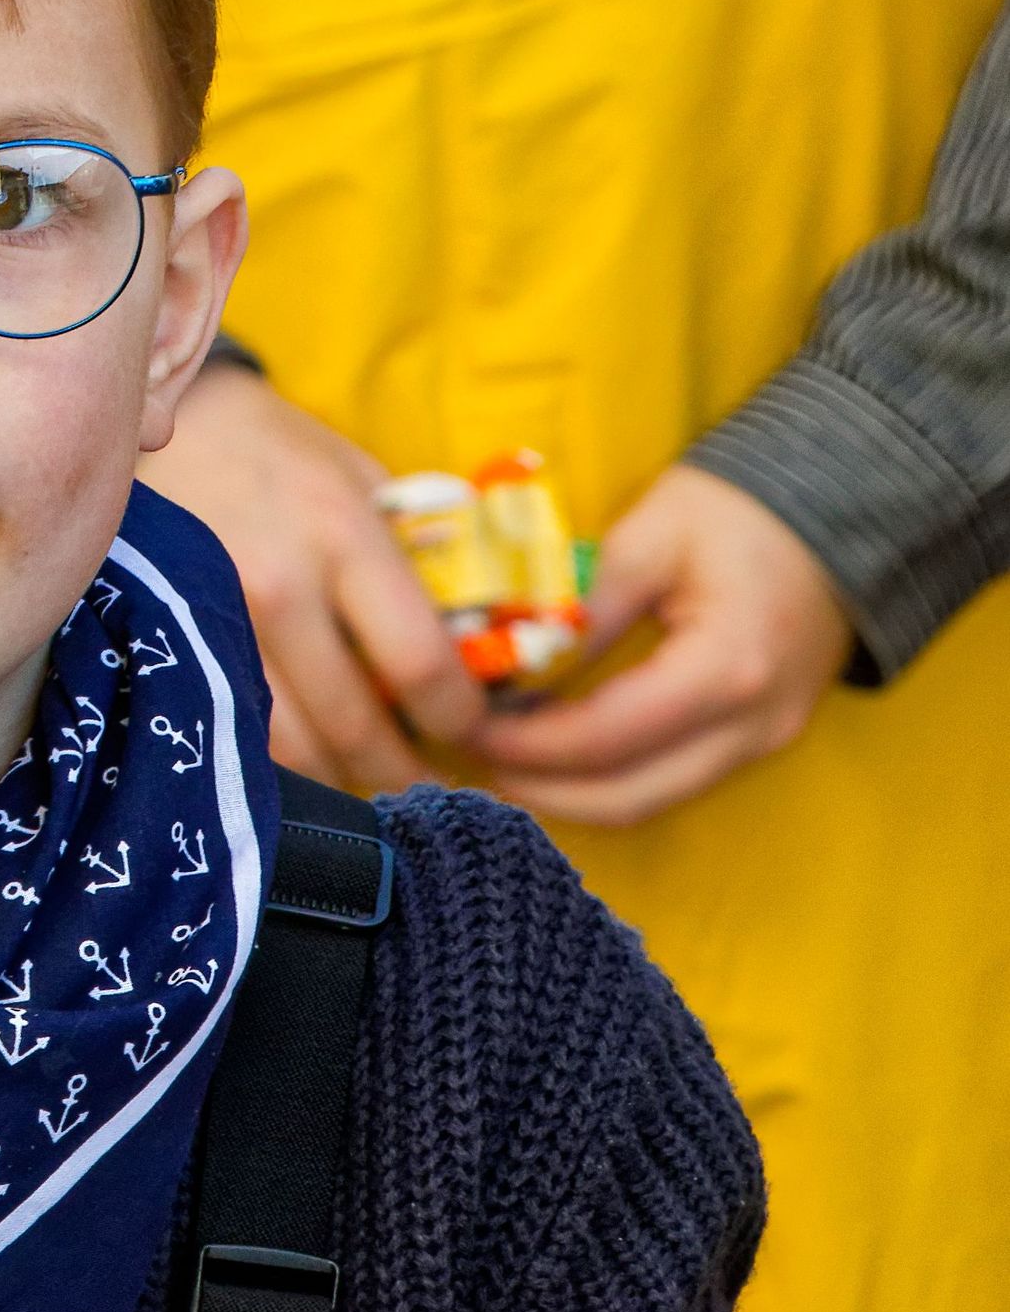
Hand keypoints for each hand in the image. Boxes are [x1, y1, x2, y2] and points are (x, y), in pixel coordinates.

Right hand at [139, 365, 485, 789]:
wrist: (167, 424)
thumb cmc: (280, 449)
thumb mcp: (364, 478)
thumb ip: (415, 557)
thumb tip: (477, 640)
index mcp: (345, 535)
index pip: (420, 663)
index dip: (457, 718)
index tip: (472, 732)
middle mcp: (281, 585)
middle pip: (354, 724)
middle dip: (400, 771)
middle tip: (426, 783)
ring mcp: (216, 618)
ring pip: (288, 745)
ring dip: (337, 776)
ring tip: (367, 776)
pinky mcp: (171, 639)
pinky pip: (236, 726)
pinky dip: (279, 757)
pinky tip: (306, 755)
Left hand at [473, 464, 851, 825]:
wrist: (844, 509)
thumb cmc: (742, 511)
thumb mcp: (649, 538)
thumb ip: (581, 607)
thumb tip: (506, 661)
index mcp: (727, 669)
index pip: (607, 737)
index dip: (529, 744)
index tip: (468, 727)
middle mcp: (753, 724)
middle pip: (628, 797)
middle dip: (541, 788)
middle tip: (472, 756)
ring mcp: (764, 741)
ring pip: (651, 801)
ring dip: (571, 792)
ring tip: (504, 756)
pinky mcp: (760, 741)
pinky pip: (673, 780)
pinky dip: (609, 777)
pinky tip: (559, 749)